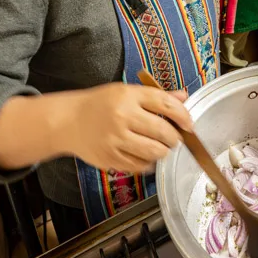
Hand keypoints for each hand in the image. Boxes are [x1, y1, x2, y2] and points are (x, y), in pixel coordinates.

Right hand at [66, 83, 191, 172]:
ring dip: (164, 151)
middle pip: (162, 131)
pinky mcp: (111, 159)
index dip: (182, 115)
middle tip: (176, 138)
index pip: (164, 103)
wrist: (68, 121)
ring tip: (163, 147)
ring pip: (154, 152)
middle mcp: (122, 117)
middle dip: (175, 137)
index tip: (189, 123)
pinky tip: (147, 156)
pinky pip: (140, 166)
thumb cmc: (100, 104)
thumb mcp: (126, 91)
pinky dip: (149, 163)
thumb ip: (155, 96)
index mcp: (128, 96)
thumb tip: (183, 98)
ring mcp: (116, 140)